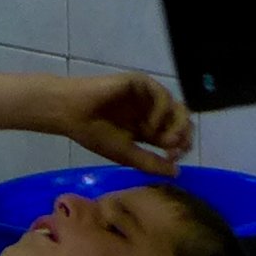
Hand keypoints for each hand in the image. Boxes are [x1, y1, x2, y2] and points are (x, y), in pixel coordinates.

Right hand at [48, 71, 194, 173]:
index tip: (174, 159)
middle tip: (176, 149)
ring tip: (167, 140)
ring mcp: (146, 97)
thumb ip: (151, 162)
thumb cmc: (94, 134)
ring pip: (176, 106)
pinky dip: (162, 112)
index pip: (175, 136)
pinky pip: (161, 94)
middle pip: (180, 120)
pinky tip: (150, 125)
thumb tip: (176, 172)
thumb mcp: (126, 154)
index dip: (181, 146)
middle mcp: (150, 112)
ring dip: (177, 125)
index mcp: (147, 129)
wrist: (71, 113)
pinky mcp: (140, 84)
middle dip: (184, 135)